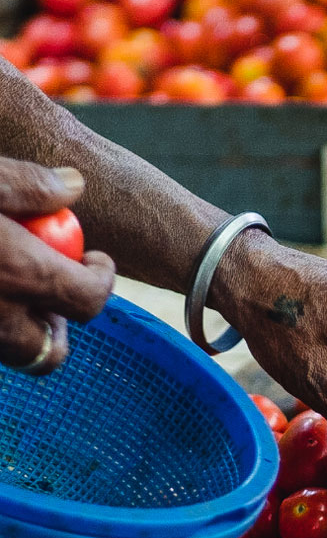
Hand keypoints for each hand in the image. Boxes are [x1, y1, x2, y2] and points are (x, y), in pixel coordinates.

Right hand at [0, 159, 114, 372]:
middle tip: (55, 288)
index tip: (95, 259)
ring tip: (18, 286)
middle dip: (60, 325)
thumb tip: (74, 186)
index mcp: (20, 274)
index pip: (88, 300)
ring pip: (13, 353)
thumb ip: (30, 183)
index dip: (101, 280)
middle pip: (49, 352)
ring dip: (24, 330)